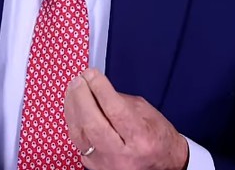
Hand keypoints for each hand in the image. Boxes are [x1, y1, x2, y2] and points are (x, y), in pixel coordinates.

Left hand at [64, 68, 188, 169]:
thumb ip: (120, 100)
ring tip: (73, 89)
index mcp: (141, 138)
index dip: (100, 89)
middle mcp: (122, 155)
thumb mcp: (146, 112)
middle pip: (93, 124)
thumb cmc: (156, 137)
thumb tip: (95, 87)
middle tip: (79, 80)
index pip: (115, 110)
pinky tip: (74, 108)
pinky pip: (78, 141)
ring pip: (80, 133)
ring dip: (72, 107)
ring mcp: (106, 164)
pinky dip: (74, 122)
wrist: (162, 165)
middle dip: (81, 97)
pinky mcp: (94, 167)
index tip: (92, 74)